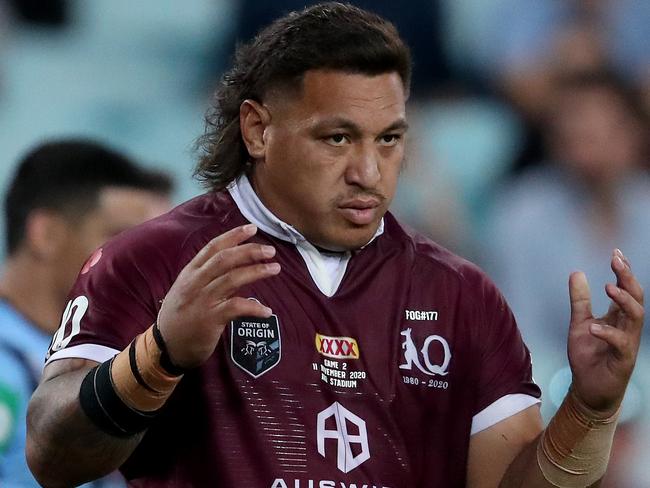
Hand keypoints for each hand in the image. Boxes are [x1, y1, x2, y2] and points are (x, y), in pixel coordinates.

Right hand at [157, 224, 279, 368]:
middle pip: (225, 259)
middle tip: (270, 250)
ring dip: (257, 272)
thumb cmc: (180, 317)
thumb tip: (238, 266)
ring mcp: (202, 300)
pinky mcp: (209, 319)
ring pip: (232, 279)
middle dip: (249, 251)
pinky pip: (236, 307)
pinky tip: (267, 311)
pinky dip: (254, 308)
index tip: (252, 228)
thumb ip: (209, 277)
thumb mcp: (188, 290)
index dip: (233, 236)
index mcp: (190, 272)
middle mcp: (195, 283)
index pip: (213, 247)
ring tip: (275, 268)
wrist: (165, 347)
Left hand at [567, 249, 643, 415]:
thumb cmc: (588, 357)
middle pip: (636, 298)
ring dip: (624, 301)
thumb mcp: (579, 323)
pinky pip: (621, 344)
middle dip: (628, 278)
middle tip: (616, 261)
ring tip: (608, 287)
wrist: (588, 390)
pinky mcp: (623, 360)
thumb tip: (577, 272)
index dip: (623, 272)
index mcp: (618, 318)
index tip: (616, 253)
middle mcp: (627, 328)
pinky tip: (594, 327)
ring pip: (636, 317)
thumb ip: (579, 300)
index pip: (626, 290)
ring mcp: (628, 343)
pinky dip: (608, 333)